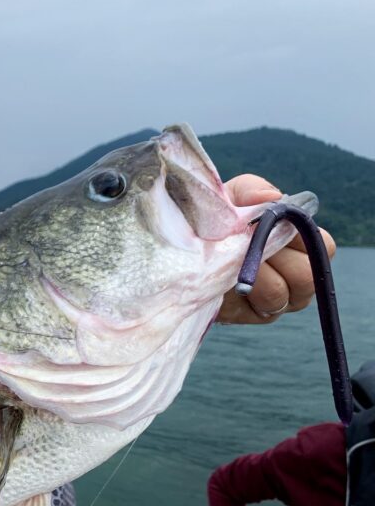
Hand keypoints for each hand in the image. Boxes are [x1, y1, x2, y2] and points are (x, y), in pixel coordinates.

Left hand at [217, 174, 335, 323]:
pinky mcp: (255, 315)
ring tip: (228, 261)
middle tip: (241, 245)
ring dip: (250, 275)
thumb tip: (272, 197)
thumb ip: (252, 190)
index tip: (266, 225)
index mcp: (301, 245)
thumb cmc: (216, 219)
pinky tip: (223, 281)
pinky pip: (256, 309)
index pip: (322, 246)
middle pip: (306, 275)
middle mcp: (297, 276)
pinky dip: (239, 291)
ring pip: (280, 294)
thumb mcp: (231, 197)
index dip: (296, 236)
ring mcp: (279, 300)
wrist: (182, 249)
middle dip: (270, 256)